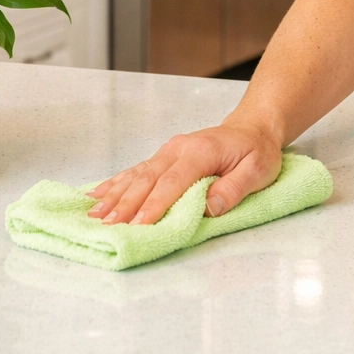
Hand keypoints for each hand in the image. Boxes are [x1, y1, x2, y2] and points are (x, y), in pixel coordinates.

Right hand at [85, 120, 282, 225]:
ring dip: (115, 195)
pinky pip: (137, 170)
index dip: (154, 206)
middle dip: (125, 204)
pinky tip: (98, 194)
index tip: (137, 225)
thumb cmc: (257, 150)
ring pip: (137, 175)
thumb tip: (208, 208)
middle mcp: (179, 148)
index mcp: (200, 152)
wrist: (253, 127)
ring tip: (95, 215)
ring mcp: (169, 151)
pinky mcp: (165, 156)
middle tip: (107, 226)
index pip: (172, 183)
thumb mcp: (258, 170)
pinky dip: (117, 183)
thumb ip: (234, 189)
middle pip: (147, 179)